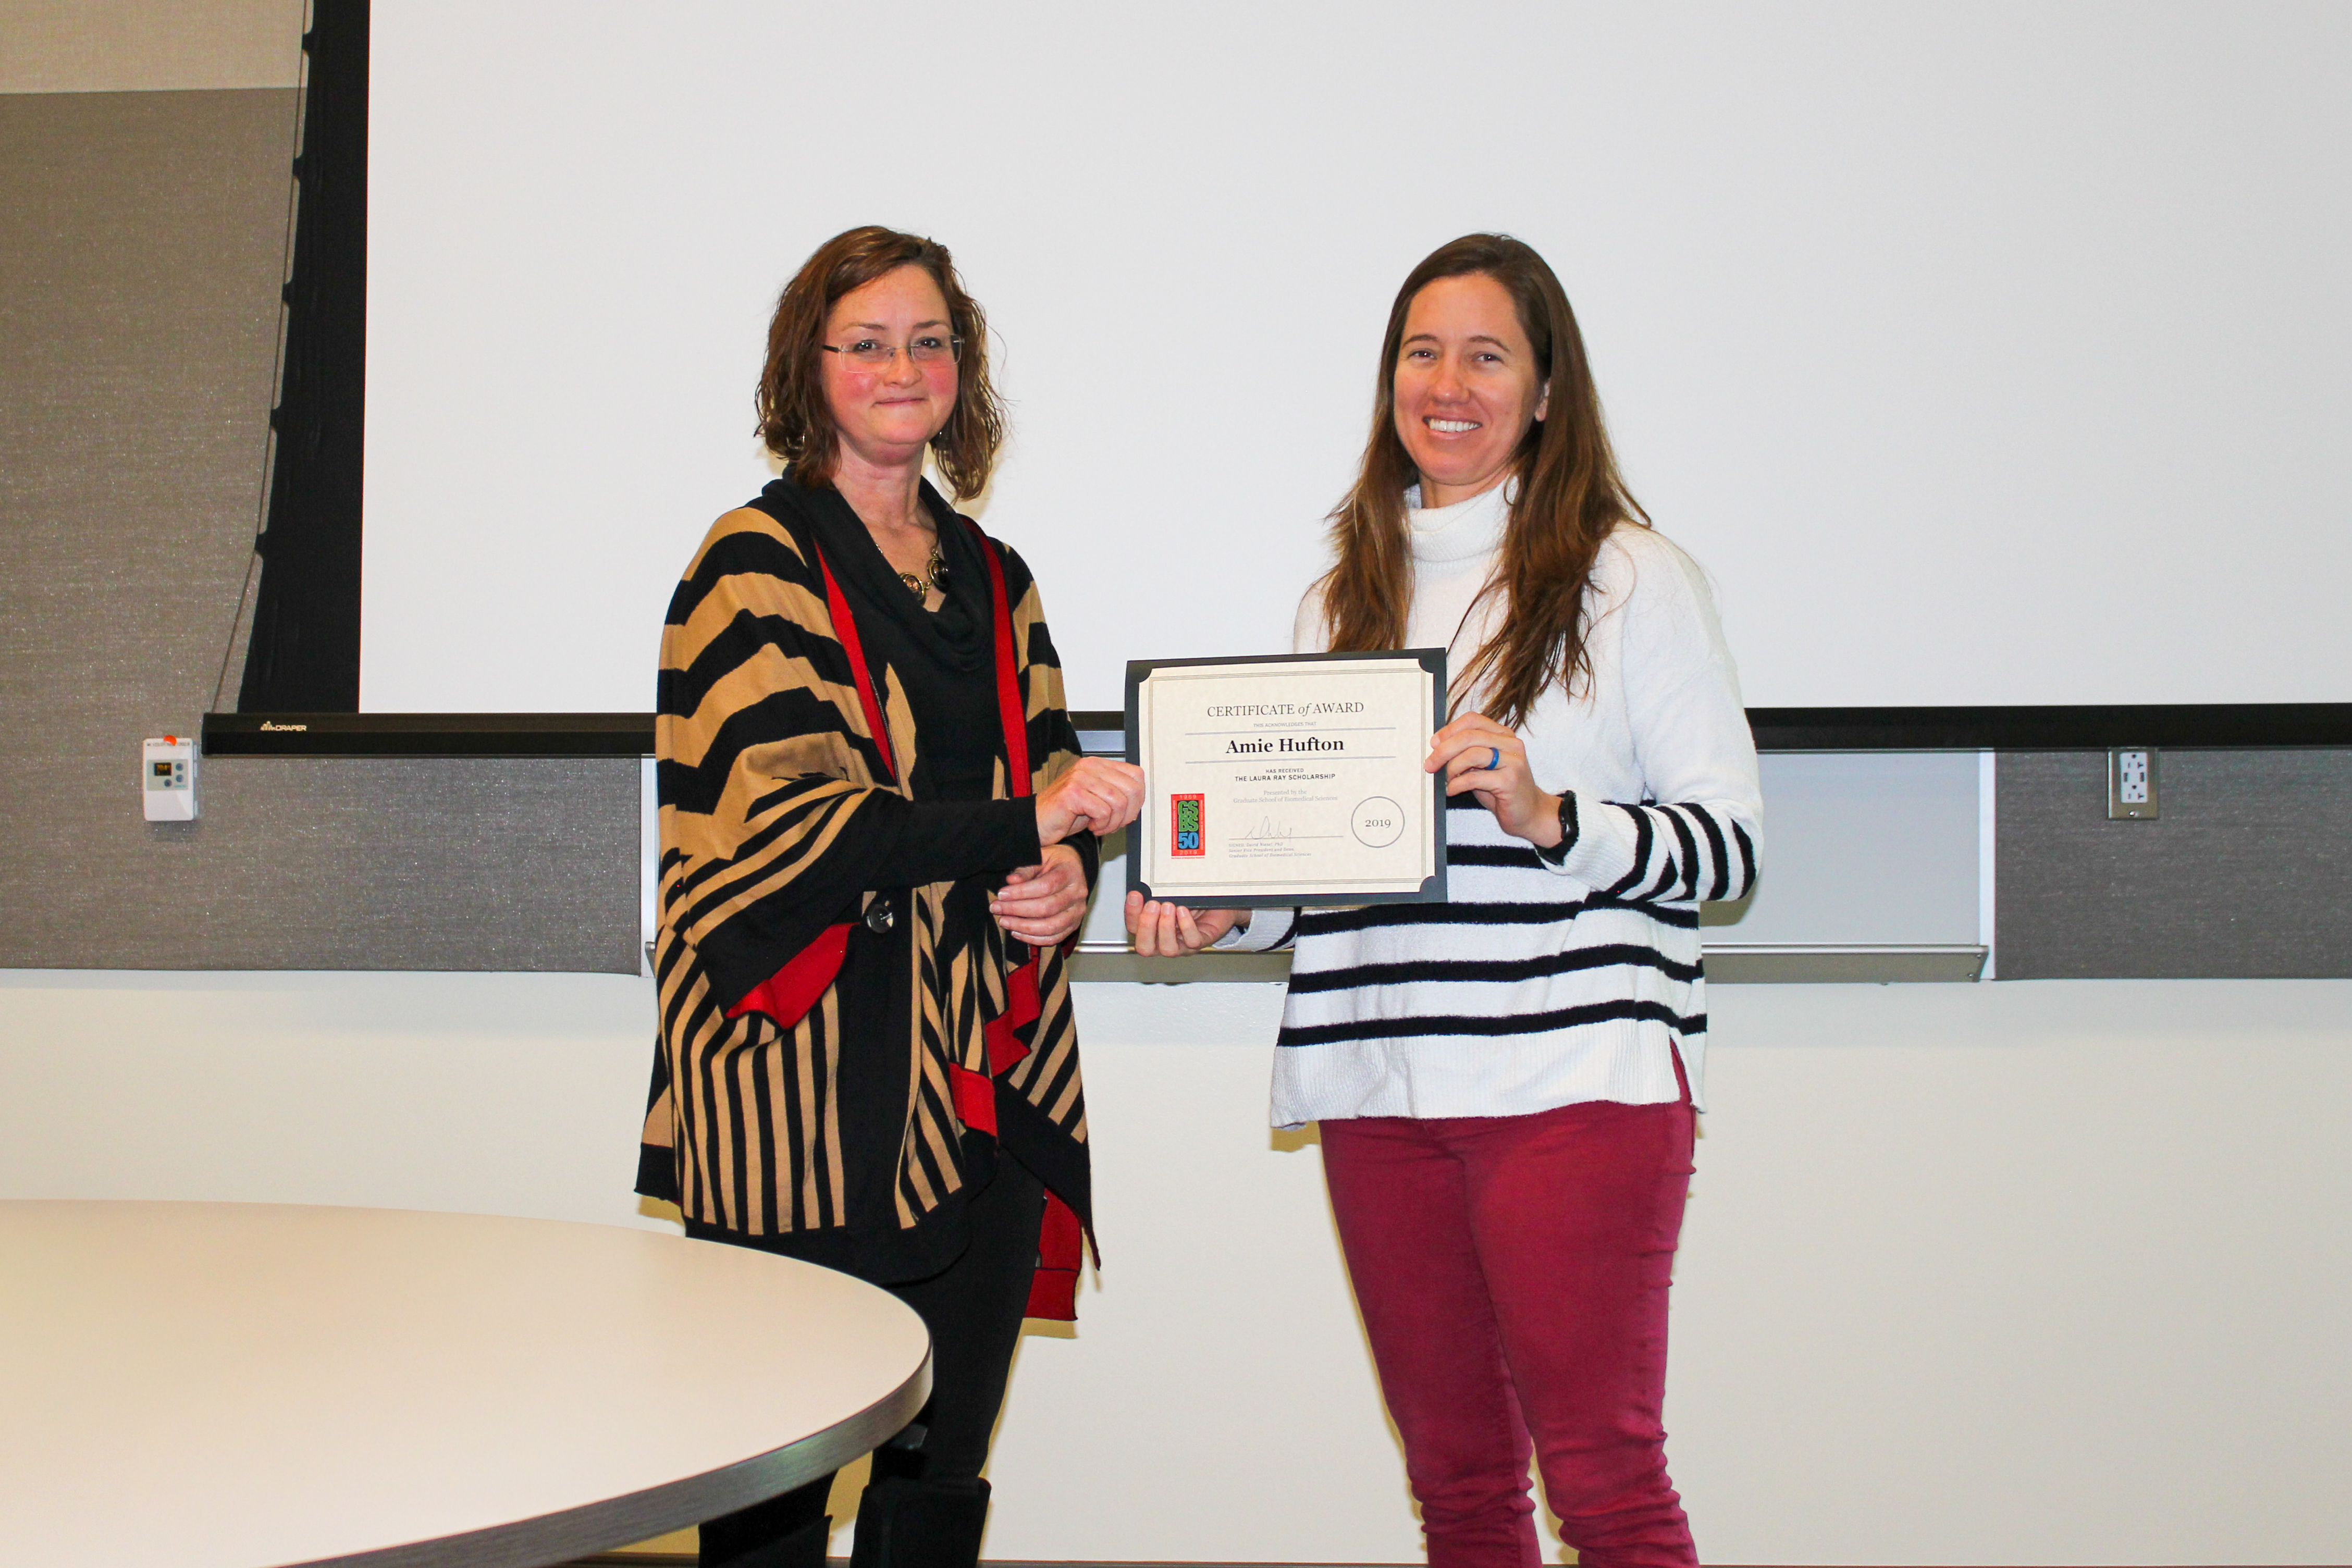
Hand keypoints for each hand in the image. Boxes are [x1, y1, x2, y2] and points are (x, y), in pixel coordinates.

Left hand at [991, 844, 1089, 946]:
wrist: (1073, 869)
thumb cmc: (1056, 862)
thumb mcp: (1041, 857)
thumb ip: (1026, 869)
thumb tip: (1011, 880)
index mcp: (1070, 873)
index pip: (1045, 886)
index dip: (1021, 892)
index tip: (1002, 894)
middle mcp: (1077, 894)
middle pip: (1047, 908)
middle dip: (1017, 910)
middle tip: (997, 908)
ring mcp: (1077, 912)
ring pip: (1050, 927)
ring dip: (1023, 927)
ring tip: (1004, 921)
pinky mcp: (1073, 925)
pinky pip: (1053, 938)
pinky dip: (1033, 939)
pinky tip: (1016, 932)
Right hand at [1035, 758, 1145, 843]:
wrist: (1036, 823)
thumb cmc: (1066, 814)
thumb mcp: (1097, 799)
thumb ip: (1117, 794)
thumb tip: (1139, 801)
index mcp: (1098, 764)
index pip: (1136, 774)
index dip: (1138, 799)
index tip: (1127, 813)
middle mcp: (1089, 766)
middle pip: (1132, 789)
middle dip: (1128, 814)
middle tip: (1113, 823)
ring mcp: (1080, 777)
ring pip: (1119, 802)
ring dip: (1113, 822)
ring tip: (1100, 826)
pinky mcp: (1072, 793)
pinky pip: (1103, 812)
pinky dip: (1101, 825)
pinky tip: (1090, 826)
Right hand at [1124, 891, 1245, 955]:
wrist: (1220, 903)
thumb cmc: (1194, 901)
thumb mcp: (1171, 894)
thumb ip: (1156, 894)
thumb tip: (1144, 886)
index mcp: (1154, 929)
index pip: (1133, 928)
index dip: (1131, 913)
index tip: (1135, 895)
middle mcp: (1166, 940)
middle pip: (1145, 948)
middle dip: (1146, 926)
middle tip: (1153, 905)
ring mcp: (1184, 944)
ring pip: (1168, 949)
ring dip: (1166, 927)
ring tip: (1170, 906)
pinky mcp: (1202, 941)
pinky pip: (1192, 941)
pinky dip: (1187, 926)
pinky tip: (1184, 911)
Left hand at [1426, 712, 1561, 847]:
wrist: (1528, 813)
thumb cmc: (1501, 789)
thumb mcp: (1482, 766)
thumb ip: (1466, 753)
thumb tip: (1437, 746)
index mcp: (1503, 735)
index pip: (1472, 720)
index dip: (1449, 730)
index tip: (1434, 744)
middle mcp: (1511, 744)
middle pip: (1469, 736)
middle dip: (1444, 750)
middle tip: (1430, 764)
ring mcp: (1513, 761)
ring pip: (1472, 754)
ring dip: (1452, 768)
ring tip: (1447, 779)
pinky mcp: (1510, 781)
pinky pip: (1475, 778)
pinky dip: (1458, 784)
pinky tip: (1453, 790)